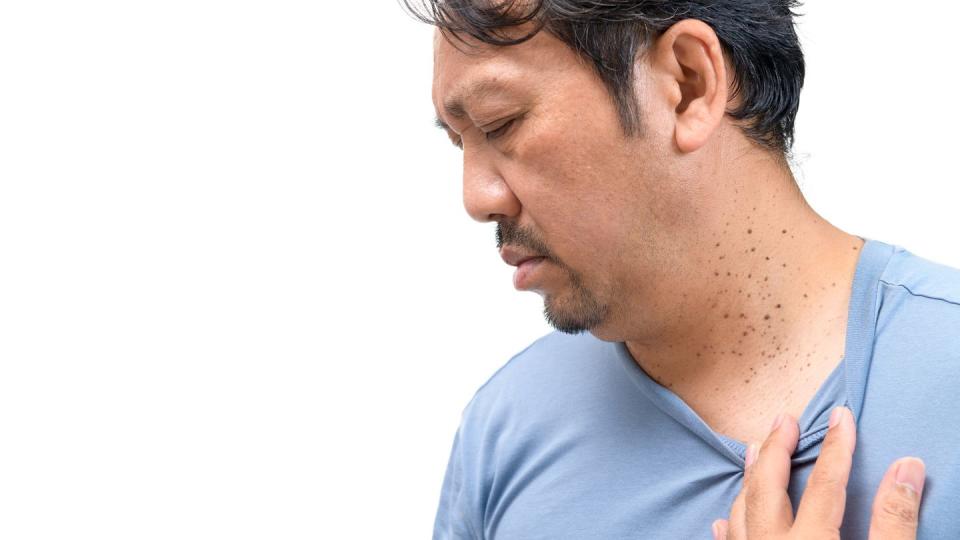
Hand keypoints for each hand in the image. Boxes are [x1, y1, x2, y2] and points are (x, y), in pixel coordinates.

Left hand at [712, 406, 924, 538]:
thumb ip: (893, 520)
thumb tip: (906, 466)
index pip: (824, 484)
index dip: (835, 448)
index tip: (841, 416)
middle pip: (768, 490)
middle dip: (776, 451)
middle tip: (782, 420)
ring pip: (742, 514)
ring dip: (749, 481)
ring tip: (753, 452)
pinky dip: (731, 526)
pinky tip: (725, 518)